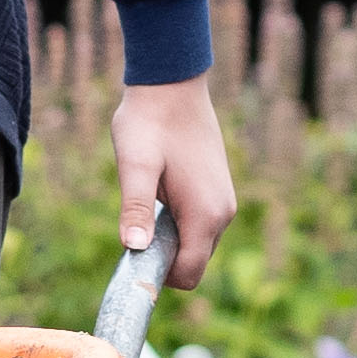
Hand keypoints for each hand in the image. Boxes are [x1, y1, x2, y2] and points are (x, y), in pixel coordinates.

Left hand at [115, 75, 238, 286]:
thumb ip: (136, 209)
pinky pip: (200, 224)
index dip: (158, 274)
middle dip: (163, 255)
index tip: (132, 253)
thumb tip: (135, 248)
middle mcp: (223, 212)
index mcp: (206, 213)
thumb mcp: (135, 166)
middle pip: (193, 262)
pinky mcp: (218, 189)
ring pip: (196, 243)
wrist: (171, 83)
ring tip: (149, 200)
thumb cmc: (149, 122)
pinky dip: (178, 222)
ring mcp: (224, 201)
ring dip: (170, 236)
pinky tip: (161, 191)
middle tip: (136, 222)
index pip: (188, 274)